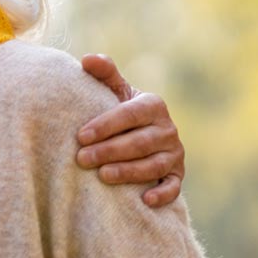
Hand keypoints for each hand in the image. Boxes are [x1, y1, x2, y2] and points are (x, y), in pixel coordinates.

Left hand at [77, 54, 183, 206]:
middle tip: (82, 159)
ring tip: (103, 175)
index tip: (80, 136)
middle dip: (110, 151)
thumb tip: (87, 58)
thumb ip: (104, 74)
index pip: (129, 115)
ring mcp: (174, 154)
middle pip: (140, 142)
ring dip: (129, 171)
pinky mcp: (177, 175)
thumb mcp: (114, 91)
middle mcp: (168, 129)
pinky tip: (144, 199)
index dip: (106, 125)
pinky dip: (162, 193)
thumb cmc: (119, 112)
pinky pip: (174, 186)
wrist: (139, 135)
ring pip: (154, 165)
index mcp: (152, 105)